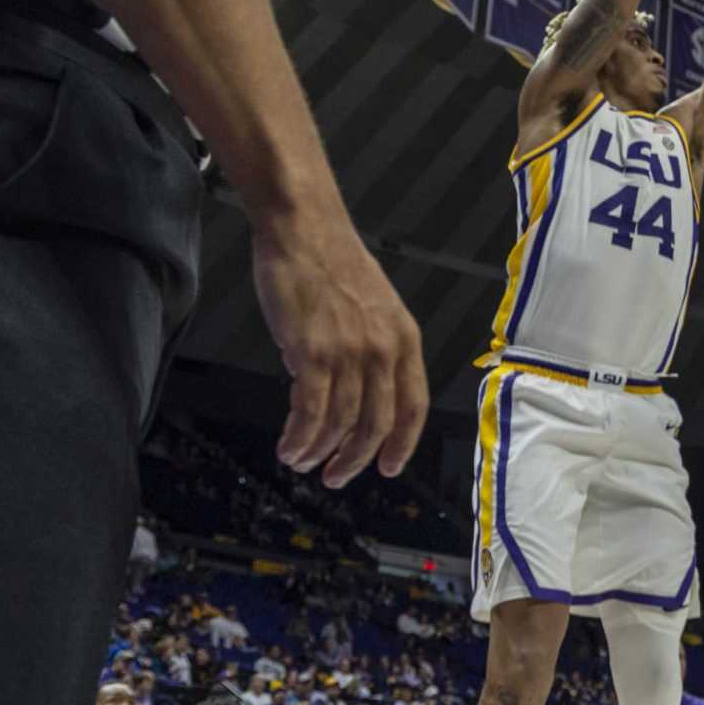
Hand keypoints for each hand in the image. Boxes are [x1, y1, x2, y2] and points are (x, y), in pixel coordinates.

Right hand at [253, 208, 427, 483]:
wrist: (304, 228)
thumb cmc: (331, 264)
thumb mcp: (373, 308)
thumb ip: (370, 350)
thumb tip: (346, 391)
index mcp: (405, 339)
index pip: (414, 407)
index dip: (402, 444)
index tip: (388, 467)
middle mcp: (384, 350)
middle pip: (377, 425)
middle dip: (355, 459)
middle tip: (336, 476)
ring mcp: (350, 352)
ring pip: (341, 424)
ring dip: (319, 452)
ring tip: (301, 460)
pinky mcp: (313, 352)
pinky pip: (310, 411)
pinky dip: (299, 437)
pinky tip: (289, 446)